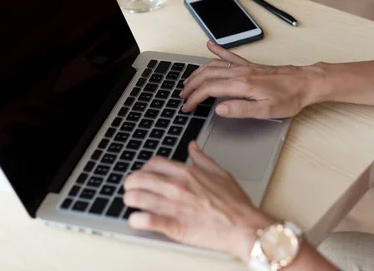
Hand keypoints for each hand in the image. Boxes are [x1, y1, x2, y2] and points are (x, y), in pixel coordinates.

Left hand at [123, 141, 274, 260]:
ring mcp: (174, 206)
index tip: (144, 175)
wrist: (244, 226)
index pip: (153, 163)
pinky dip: (136, 220)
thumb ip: (202, 158)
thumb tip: (192, 146)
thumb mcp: (220, 173)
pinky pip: (145, 221)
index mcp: (187, 172)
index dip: (144, 168)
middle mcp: (177, 187)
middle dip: (130, 184)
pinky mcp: (173, 227)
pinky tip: (137, 220)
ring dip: (129, 200)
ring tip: (131, 204)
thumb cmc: (235, 203)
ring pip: (137, 197)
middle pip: (139, 178)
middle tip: (131, 189)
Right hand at [180, 41, 324, 118]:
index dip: (194, 99)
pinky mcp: (251, 65)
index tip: (186, 107)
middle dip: (191, 86)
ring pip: (213, 65)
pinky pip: (229, 55)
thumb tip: (219, 109)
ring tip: (188, 81)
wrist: (306, 82)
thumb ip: (241, 109)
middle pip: (207, 76)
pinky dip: (217, 50)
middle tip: (182, 96)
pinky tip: (209, 45)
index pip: (209, 90)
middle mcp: (241, 72)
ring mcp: (245, 66)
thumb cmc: (289, 98)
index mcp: (242, 84)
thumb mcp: (266, 110)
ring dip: (198, 72)